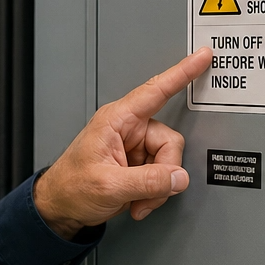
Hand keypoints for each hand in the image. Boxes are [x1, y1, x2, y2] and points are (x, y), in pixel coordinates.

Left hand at [33, 48, 211, 237]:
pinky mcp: (139, 164)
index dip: (182, 73)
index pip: (155, 91)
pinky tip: (136, 201)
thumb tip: (178, 177)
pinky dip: (154, 193)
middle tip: (145, 193)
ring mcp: (135, 146)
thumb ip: (147, 181)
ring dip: (157, 188)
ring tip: (135, 199)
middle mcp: (128, 128)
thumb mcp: (109, 185)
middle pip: (170, 141)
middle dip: (163, 173)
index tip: (202, 56)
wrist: (61, 207)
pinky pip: (162, 175)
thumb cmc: (71, 187)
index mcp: (116, 120)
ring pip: (168, 162)